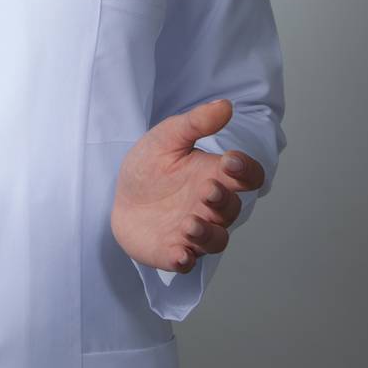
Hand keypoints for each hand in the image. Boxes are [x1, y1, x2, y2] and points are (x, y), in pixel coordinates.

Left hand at [109, 98, 265, 273]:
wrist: (119, 194)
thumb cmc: (150, 166)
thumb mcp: (167, 137)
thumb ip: (195, 123)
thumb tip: (225, 105)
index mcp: (214, 175)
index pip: (248, 177)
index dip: (247, 170)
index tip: (230, 159)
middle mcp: (209, 207)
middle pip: (232, 209)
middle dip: (222, 201)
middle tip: (206, 190)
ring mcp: (193, 231)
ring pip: (216, 241)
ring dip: (207, 235)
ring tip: (190, 224)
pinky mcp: (173, 251)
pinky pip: (186, 261)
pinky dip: (184, 259)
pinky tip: (177, 253)